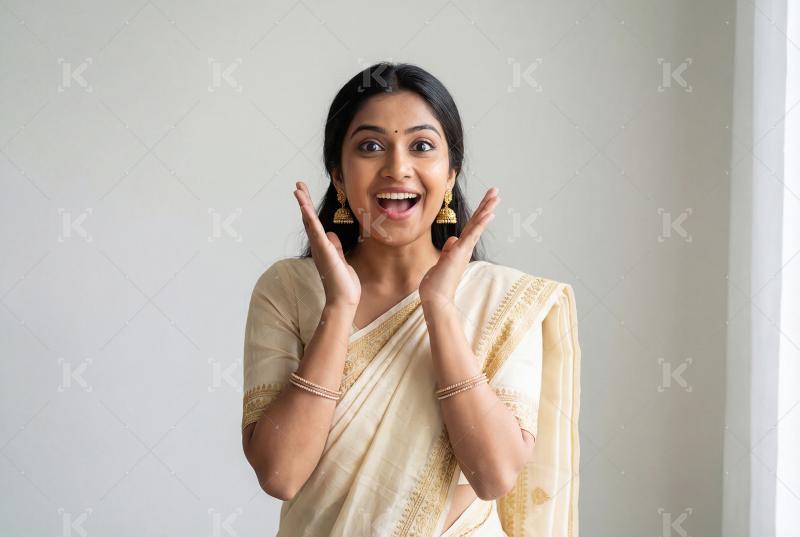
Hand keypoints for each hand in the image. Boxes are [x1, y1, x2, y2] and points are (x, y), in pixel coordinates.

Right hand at [293, 181, 360, 308]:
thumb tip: (331, 235)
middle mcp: (318, 246)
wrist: (343, 301)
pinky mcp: (325, 252)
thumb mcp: (341, 260)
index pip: (314, 223)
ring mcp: (320, 249)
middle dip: (303, 201)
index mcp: (323, 247)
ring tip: (298, 190)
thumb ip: (335, 247)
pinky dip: (310, 219)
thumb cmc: (343, 285)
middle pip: (308, 219)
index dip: (309, 208)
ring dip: (304, 205)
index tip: (305, 193)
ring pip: (309, 222)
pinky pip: (316, 232)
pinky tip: (305, 207)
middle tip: (298, 185)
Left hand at [419, 187, 499, 313]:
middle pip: (477, 222)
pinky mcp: (461, 252)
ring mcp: (464, 249)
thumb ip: (447, 251)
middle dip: (486, 205)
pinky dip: (481, 223)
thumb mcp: (440, 262)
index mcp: (460, 249)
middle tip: (496, 191)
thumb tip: (452, 240)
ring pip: (477, 225)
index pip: (470, 227)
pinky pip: (473, 234)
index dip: (478, 213)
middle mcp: (465, 248)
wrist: (435, 299)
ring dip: (486, 208)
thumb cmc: (436, 285)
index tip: (486, 202)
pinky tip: (489, 212)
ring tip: (496, 195)